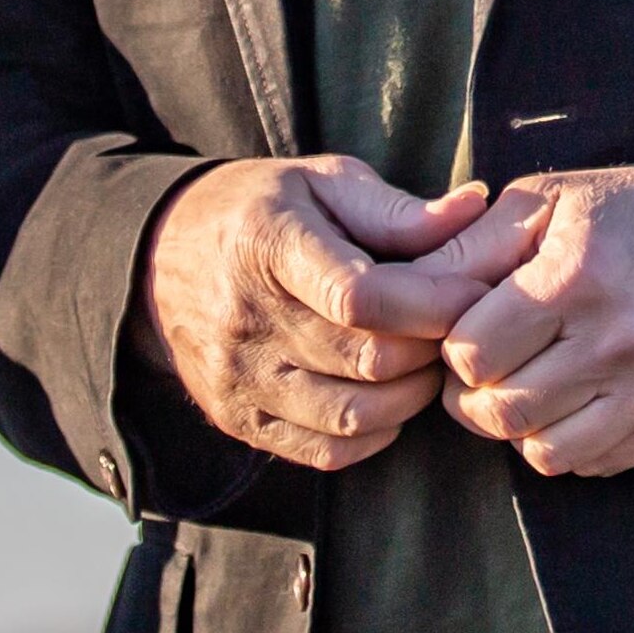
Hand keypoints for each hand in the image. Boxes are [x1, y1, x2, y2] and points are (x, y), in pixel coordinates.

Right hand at [129, 156, 501, 469]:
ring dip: (410, 396)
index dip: (432, 303)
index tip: (474, 295)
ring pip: (352, 414)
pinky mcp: (237, 419)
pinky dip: (373, 434)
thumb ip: (397, 208)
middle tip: (457, 329)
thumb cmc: (259, 211)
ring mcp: (238, 377)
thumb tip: (474, 212)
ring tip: (424, 362)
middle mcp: (246, 318)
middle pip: (367, 359)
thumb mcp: (321, 182)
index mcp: (268, 244)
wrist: (159, 258)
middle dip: (431, 349)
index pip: (361, 295)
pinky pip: (325, 451)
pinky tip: (386, 399)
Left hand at [435, 166, 633, 477]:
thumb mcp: (554, 199)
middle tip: (482, 370)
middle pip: (502, 412)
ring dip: (522, 427)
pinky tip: (576, 401)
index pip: (472, 354)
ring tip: (527, 388)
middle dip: (475, 396)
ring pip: (545, 453)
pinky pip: (597, 464)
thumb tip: (407, 285)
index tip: (468, 329)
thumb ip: (475, 244)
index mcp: (579, 279)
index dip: (455, 345)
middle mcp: (620, 343)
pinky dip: (572, 444)